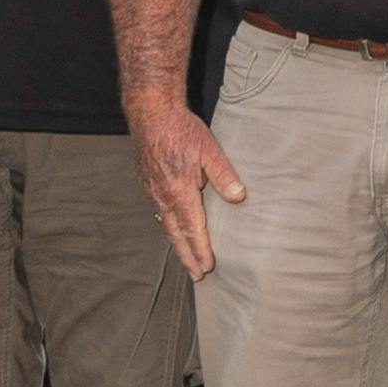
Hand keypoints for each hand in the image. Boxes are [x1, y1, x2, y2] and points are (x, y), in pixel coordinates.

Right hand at [132, 99, 243, 275]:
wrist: (150, 111)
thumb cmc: (180, 129)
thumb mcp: (209, 149)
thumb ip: (224, 175)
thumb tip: (239, 198)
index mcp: (179, 191)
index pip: (192, 229)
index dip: (200, 250)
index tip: (207, 267)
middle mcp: (163, 195)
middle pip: (175, 233)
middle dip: (187, 255)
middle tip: (196, 274)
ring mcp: (153, 189)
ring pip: (165, 223)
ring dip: (177, 242)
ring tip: (186, 255)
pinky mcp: (148, 181)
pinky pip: (159, 210)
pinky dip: (168, 225)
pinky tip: (173, 225)